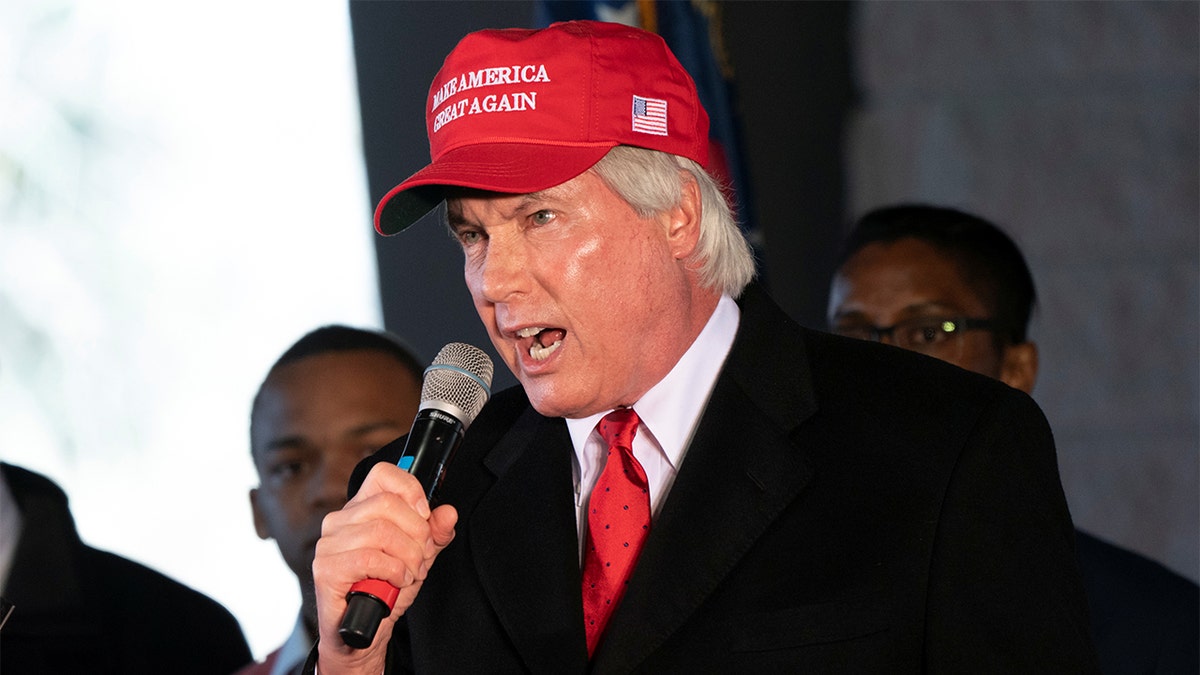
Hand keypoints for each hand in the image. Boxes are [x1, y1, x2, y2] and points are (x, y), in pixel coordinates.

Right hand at [311, 462, 457, 672]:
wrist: (363, 631)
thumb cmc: (384, 589)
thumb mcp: (418, 557)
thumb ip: (434, 534)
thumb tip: (448, 513)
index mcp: (361, 509)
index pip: (383, 474)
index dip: (410, 489)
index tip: (425, 514)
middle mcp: (340, 521)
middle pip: (388, 504)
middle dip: (417, 533)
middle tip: (422, 557)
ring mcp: (329, 544)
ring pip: (381, 532)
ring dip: (407, 557)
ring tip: (409, 573)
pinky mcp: (326, 568)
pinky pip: (369, 558)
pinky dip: (393, 571)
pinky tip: (396, 581)